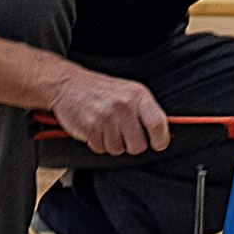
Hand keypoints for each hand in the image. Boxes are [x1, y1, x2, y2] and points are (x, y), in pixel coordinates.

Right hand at [45, 69, 169, 157]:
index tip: (157, 143)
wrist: (68, 84)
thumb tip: (165, 136)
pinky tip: (94, 128)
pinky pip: (101, 149)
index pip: (158, 124)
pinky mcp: (90, 127)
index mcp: (138, 95)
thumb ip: (145, 112)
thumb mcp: (129, 92)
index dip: (160, 140)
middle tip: (123, 133)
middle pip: (138, 146)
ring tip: (106, 127)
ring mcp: (106, 116)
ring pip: (118, 150)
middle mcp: (123, 105)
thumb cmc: (102, 91)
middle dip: (131, 145)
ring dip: (112, 144)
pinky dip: (97, 143)